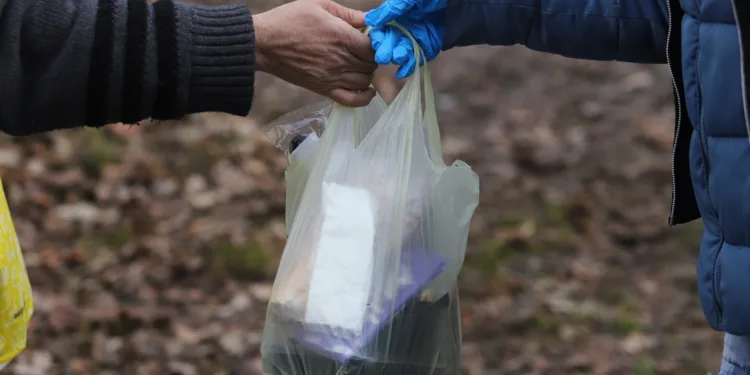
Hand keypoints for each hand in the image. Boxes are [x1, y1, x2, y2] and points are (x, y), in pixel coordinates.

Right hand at [253, 0, 376, 106]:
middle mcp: (340, 59)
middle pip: (371, 64)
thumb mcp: (318, 5)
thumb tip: (367, 19)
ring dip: (366, 73)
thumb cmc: (288, 21)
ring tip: (358, 65)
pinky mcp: (324, 89)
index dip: (376, 44)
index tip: (370, 39)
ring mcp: (332, 77)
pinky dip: (364, 98)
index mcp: (341, 36)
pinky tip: (366, 90)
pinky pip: (352, 100)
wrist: (264, 44)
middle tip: (362, 51)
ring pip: (365, 81)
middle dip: (371, 57)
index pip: (373, 47)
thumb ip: (346, 13)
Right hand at [365, 0, 445, 77]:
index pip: (381, 30)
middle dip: (386, 50)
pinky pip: (416, 59)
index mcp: (396, 16)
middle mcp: (403, 30)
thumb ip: (391, 9)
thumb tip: (370, 19)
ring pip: (402, 52)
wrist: (458, 4)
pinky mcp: (427, 49)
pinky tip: (402, 71)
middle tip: (383, 56)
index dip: (378, 37)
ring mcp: (415, 40)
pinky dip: (408, 66)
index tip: (376, 42)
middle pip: (390, 43)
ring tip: (398, 57)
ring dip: (398, 56)